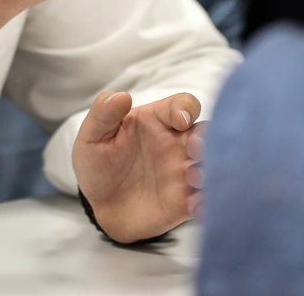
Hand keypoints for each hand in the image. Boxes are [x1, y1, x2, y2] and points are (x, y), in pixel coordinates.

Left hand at [73, 91, 203, 242]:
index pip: (183, 105)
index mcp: (158, 121)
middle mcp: (177, 144)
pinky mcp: (184, 201)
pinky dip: (206, 203)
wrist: (99, 207)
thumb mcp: (92, 137)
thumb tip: (121, 96)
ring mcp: (183, 172)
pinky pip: (204, 200)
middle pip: (206, 133)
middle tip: (196, 149)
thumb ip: (103, 114)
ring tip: (195, 178)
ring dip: (209, 170)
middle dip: (207, 139)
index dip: (186, 108)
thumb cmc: (99, 165)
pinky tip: (197, 207)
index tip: (180, 120)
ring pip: (211, 165)